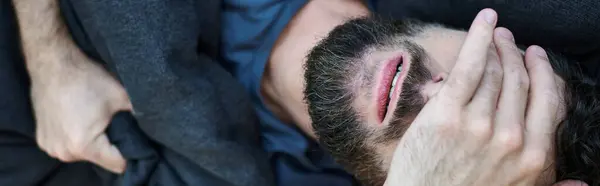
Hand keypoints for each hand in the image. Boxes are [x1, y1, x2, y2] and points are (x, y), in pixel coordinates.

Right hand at [30, 50, 130, 172]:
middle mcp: (65, 152)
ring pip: (84, 154)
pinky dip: (75, 138)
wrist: (53, 63)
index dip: (131, 153)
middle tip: (114, 124)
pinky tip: (79, 119)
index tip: (136, 140)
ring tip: (95, 120)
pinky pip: (68, 146)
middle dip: (111, 145)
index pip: (118, 163)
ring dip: (92, 142)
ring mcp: (51, 147)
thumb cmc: (86, 78)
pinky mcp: (43, 140)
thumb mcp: (121, 97)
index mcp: (84, 145)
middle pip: (100, 159)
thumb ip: (139, 116)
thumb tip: (153, 127)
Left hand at [384, 9, 565, 184]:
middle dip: (515, 55)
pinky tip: (484, 22)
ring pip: (493, 74)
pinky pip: (468, 68)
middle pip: (519, 82)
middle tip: (508, 40)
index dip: (542, 72)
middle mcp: (511, 137)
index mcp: (534, 157)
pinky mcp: (446, 115)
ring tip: (494, 36)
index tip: (536, 57)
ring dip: (496, 48)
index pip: (546, 100)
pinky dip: (478, 40)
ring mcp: (478, 124)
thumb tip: (583, 184)